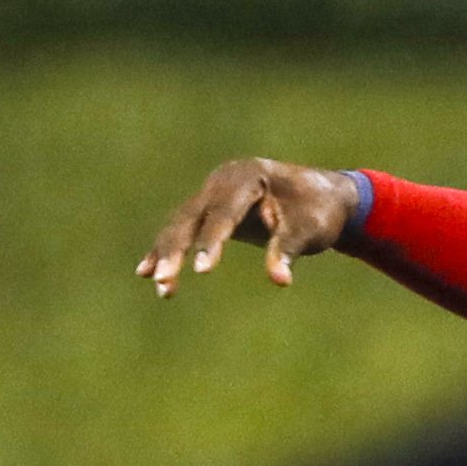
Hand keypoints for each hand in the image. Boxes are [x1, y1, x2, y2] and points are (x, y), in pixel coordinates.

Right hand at [137, 158, 357, 295]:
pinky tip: (146, 272)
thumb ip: (289, 250)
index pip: (224, 212)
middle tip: (166, 282)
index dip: (212, 242)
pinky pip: (183, 229)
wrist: (321, 195)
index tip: (200, 271)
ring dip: (167, 254)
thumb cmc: (317, 210)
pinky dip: (167, 249)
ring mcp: (212, 192)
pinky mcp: (209, 208)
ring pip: (180, 224)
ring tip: (162, 288)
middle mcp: (223, 180)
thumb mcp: (310, 229)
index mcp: (248, 177)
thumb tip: (280, 280)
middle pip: (191, 217)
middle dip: (176, 250)